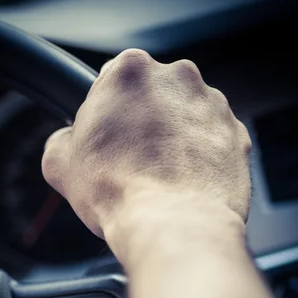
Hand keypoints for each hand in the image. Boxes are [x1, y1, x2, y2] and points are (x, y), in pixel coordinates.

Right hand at [42, 49, 251, 254]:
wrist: (175, 226)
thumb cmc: (121, 193)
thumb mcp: (59, 165)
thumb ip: (61, 140)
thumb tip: (67, 143)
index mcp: (130, 71)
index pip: (113, 80)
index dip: (107, 113)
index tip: (108, 136)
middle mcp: (177, 78)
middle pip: (154, 95)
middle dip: (144, 122)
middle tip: (133, 161)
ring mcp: (213, 105)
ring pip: (186, 117)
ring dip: (175, 139)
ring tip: (161, 178)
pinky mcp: (238, 134)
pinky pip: (213, 141)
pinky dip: (202, 157)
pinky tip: (185, 183)